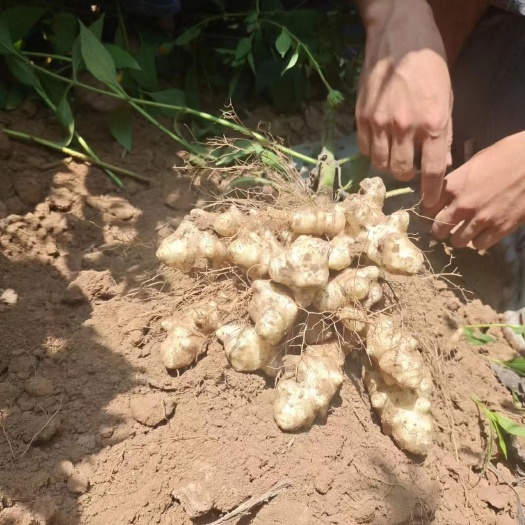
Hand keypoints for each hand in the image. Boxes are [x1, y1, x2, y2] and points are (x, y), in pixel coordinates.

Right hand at [355, 0, 452, 206]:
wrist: (398, 36)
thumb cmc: (429, 64)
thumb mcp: (447, 97)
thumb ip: (444, 134)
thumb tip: (440, 162)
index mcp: (433, 122)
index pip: (431, 170)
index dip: (429, 190)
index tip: (428, 201)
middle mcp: (405, 127)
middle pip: (401, 171)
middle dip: (406, 176)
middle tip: (408, 169)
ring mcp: (379, 123)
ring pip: (380, 163)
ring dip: (387, 165)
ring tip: (392, 155)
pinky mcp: (361, 117)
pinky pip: (365, 149)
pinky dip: (372, 151)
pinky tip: (379, 142)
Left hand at [425, 132, 524, 249]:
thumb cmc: (506, 154)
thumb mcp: (474, 162)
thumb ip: (457, 181)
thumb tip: (447, 192)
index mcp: (453, 186)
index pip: (427, 208)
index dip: (428, 213)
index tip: (431, 214)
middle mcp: (462, 205)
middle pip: (438, 228)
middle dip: (439, 229)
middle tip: (444, 228)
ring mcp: (481, 219)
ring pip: (457, 241)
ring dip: (458, 238)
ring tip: (463, 233)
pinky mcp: (500, 228)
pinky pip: (479, 245)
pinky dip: (478, 241)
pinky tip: (481, 234)